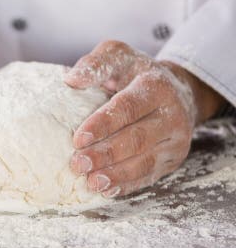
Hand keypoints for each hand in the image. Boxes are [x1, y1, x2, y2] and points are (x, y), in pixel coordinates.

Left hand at [65, 40, 224, 196]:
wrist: (175, 91)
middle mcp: (172, 114)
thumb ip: (96, 63)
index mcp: (156, 86)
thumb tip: (71, 80)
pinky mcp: (172, 160)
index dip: (103, 124)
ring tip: (90, 182)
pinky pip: (149, 176)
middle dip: (105, 154)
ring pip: (145, 161)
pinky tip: (106, 190)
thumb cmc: (135, 75)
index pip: (128, 108)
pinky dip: (127, 185)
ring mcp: (175, 140)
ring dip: (116, 174)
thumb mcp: (118, 57)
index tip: (78, 138)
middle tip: (78, 164)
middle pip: (137, 138)